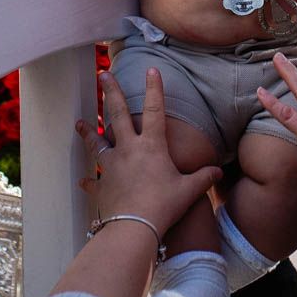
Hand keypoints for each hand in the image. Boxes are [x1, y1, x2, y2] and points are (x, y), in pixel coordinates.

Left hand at [76, 69, 221, 236]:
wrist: (133, 228)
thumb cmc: (163, 206)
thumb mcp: (188, 191)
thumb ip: (203, 178)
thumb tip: (217, 172)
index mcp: (151, 146)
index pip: (155, 110)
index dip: (154, 88)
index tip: (151, 69)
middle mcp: (128, 150)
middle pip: (118, 114)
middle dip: (111, 92)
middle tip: (103, 75)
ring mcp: (111, 166)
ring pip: (98, 143)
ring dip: (89, 131)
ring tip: (79, 122)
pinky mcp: (101, 185)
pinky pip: (93, 181)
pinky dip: (88, 181)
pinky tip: (82, 181)